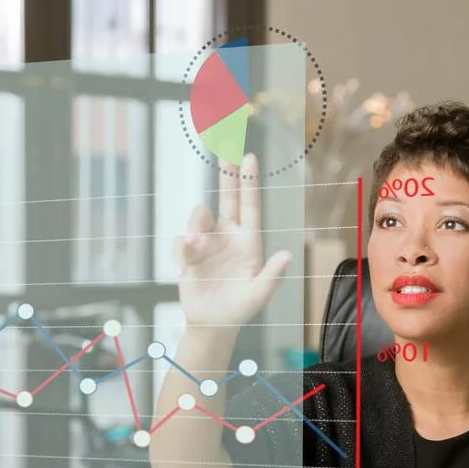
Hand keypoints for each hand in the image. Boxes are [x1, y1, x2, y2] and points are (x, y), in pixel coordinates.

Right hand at [175, 153, 292, 328]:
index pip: (250, 205)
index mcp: (249, 240)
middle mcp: (228, 235)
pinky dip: (182, 255)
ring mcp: (207, 242)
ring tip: (194, 249)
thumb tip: (287, 255)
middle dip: (226, 170)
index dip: (249, 181)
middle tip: (225, 143)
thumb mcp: (259, 295)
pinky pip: (181, 243)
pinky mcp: (188, 253)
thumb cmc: (240, 308)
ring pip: (198, 216)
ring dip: (195, 228)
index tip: (249, 156)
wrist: (213, 324)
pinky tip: (184, 274)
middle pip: (226, 195)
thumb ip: (272, 276)